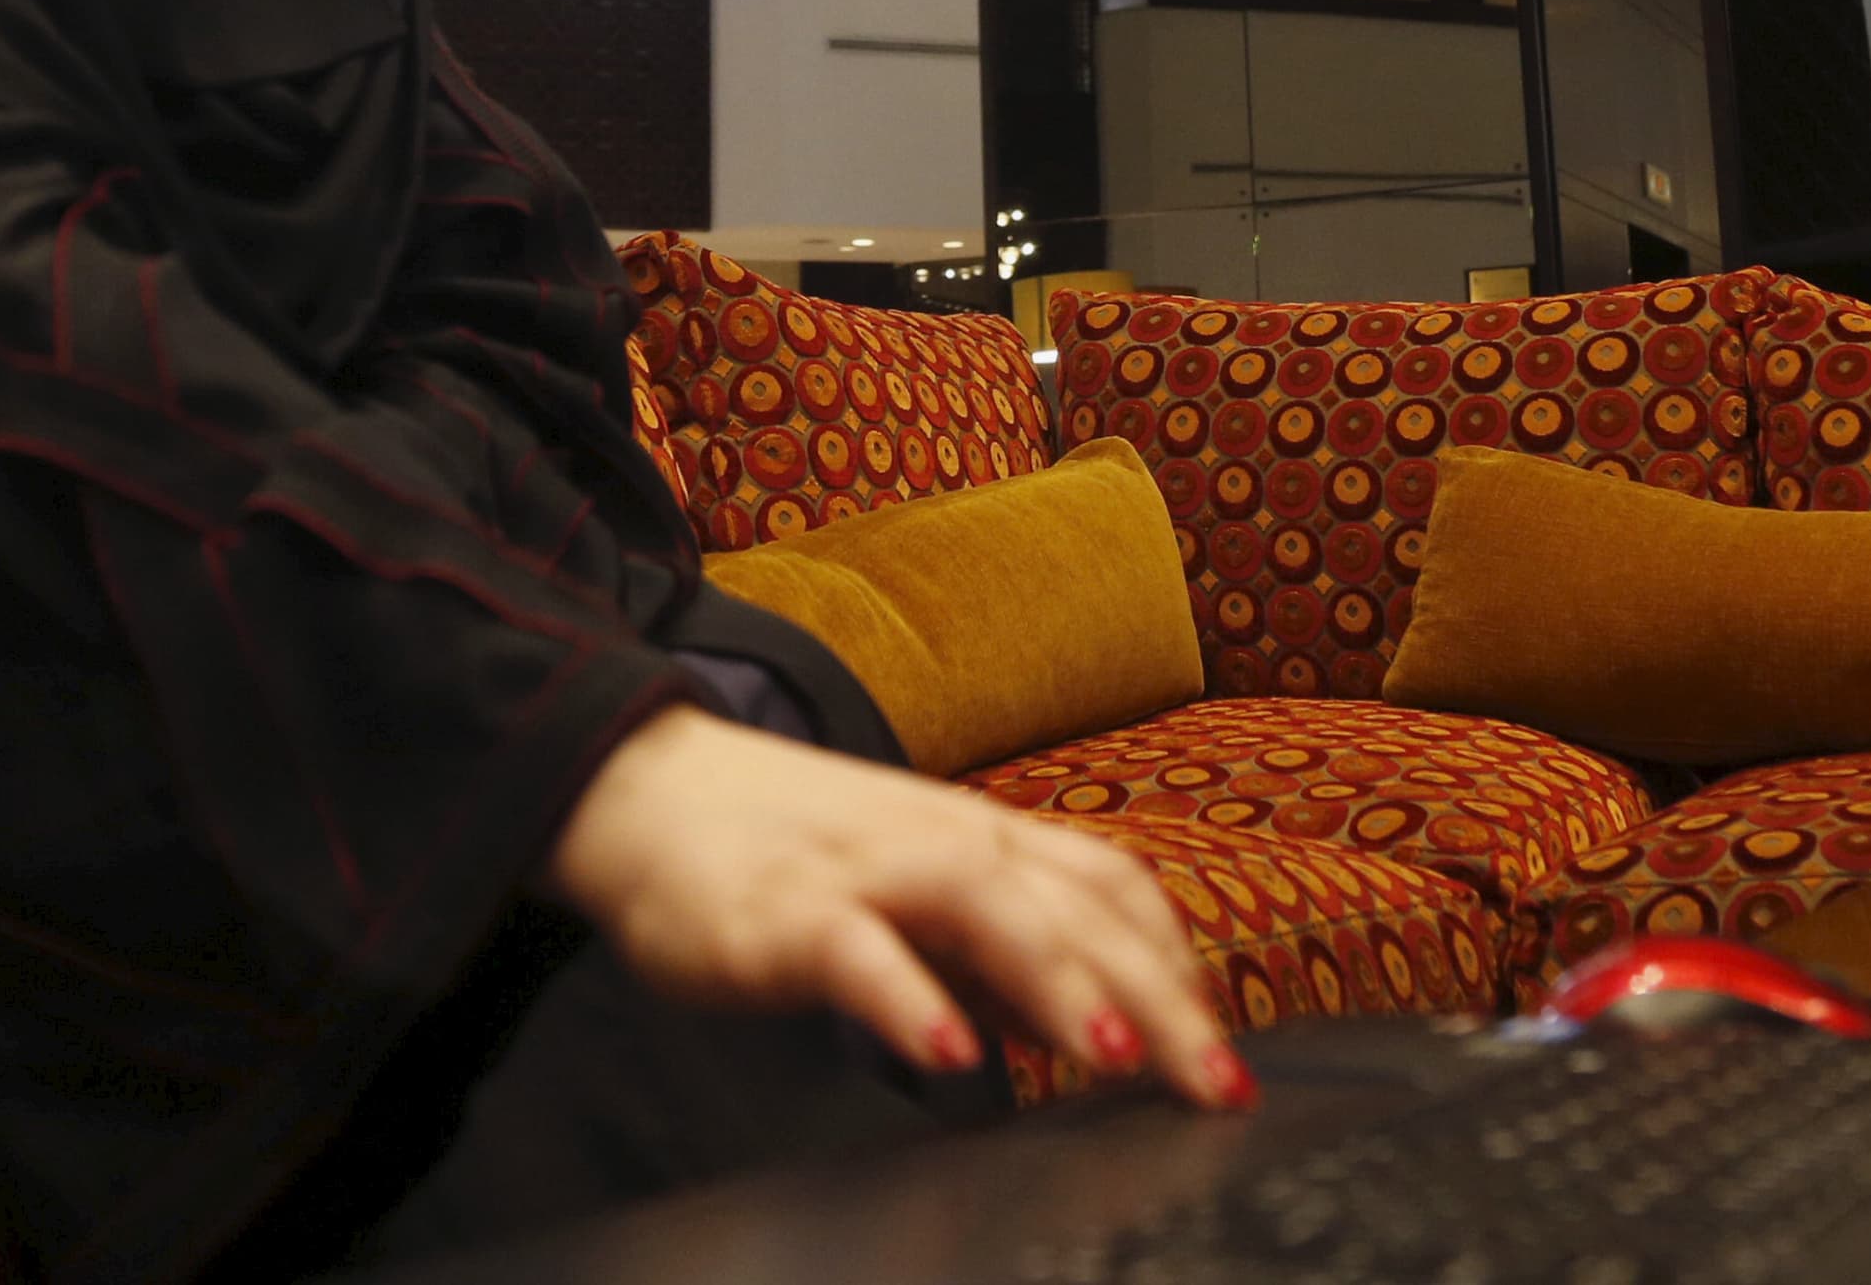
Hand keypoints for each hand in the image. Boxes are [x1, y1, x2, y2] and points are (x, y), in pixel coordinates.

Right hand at [541, 703, 1251, 1107]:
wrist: (644, 788)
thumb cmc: (789, 853)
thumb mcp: (916, 897)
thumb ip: (1002, 959)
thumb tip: (1094, 1026)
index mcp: (982, 840)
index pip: (1110, 888)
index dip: (1178, 965)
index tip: (1226, 1046)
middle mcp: (942, 842)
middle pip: (1074, 906)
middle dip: (1158, 996)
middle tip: (1216, 1081)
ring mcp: (865, 869)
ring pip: (985, 905)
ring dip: (1058, 980)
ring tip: (1116, 1054)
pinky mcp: (784, 910)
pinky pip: (856, 950)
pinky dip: (908, 999)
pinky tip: (949, 1056)